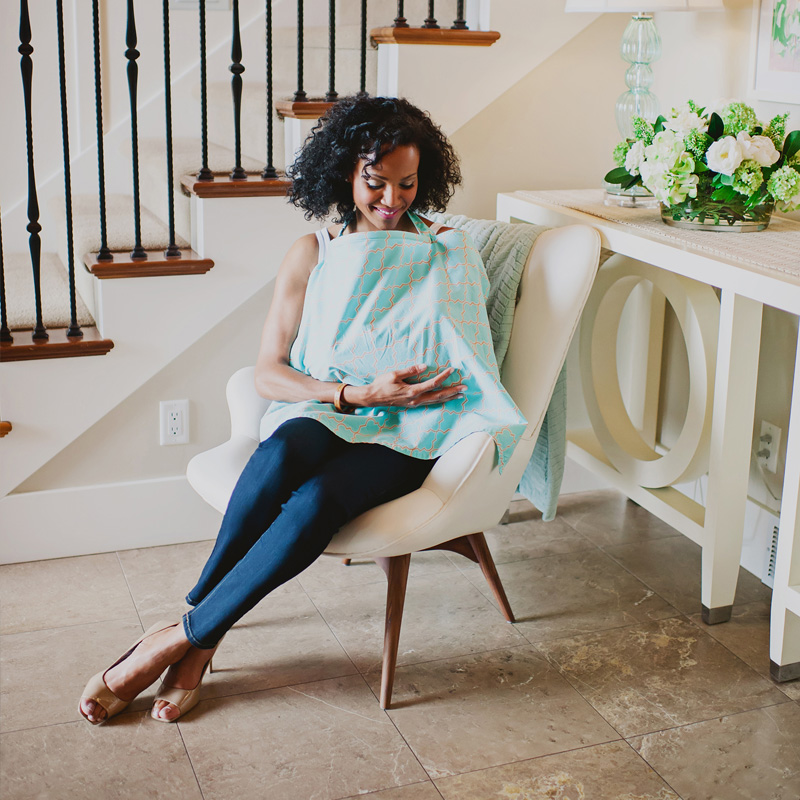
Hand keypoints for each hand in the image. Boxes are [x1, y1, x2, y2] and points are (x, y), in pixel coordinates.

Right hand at [351, 364, 465, 408]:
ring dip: (449, 397)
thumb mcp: (394, 374)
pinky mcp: (412, 404)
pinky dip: (440, 400)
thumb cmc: (381, 384)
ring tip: (460, 394)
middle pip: (438, 396)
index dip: (444, 377)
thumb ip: (410, 370)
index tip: (452, 369)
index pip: (432, 384)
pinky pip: (430, 403)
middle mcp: (416, 399)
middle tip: (465, 388)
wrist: (372, 398)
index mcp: (412, 391)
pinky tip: (445, 398)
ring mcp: (414, 403)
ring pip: (435, 401)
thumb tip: (424, 366)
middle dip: (452, 391)